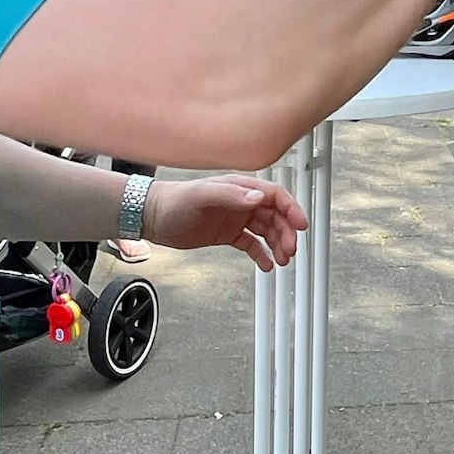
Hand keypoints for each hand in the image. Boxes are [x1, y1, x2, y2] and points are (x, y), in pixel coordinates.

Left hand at [141, 174, 308, 270]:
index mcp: (240, 188)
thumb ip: (231, 195)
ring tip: (282, 260)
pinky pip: (251, 244)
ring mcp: (236, 218)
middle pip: (275, 216)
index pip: (275, 196)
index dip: (291, 209)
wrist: (152, 216)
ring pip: (266, 231)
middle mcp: (242, 202)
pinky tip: (267, 265)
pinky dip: (261, 254)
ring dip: (278, 244)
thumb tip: (258, 198)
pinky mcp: (227, 234)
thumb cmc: (174, 201)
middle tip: (289, 250)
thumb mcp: (202, 195)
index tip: (301, 225)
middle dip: (286, 233)